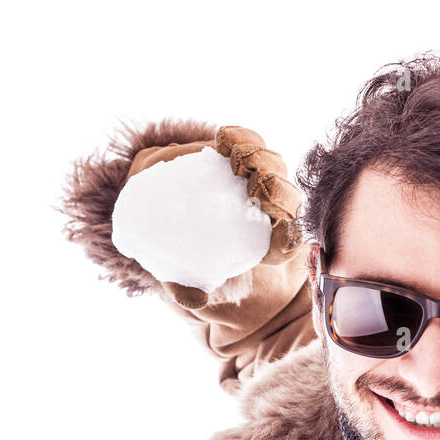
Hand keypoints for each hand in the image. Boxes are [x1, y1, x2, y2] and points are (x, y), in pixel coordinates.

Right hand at [117, 124, 302, 308]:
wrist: (151, 204)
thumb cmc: (173, 246)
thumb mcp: (177, 272)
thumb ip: (185, 289)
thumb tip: (196, 301)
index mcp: (261, 243)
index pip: (286, 243)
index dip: (289, 239)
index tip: (279, 230)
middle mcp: (264, 209)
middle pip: (287, 200)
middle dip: (279, 192)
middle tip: (255, 189)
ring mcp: (253, 178)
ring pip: (274, 167)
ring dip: (263, 162)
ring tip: (238, 164)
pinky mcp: (236, 151)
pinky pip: (249, 140)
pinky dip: (241, 138)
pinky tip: (223, 142)